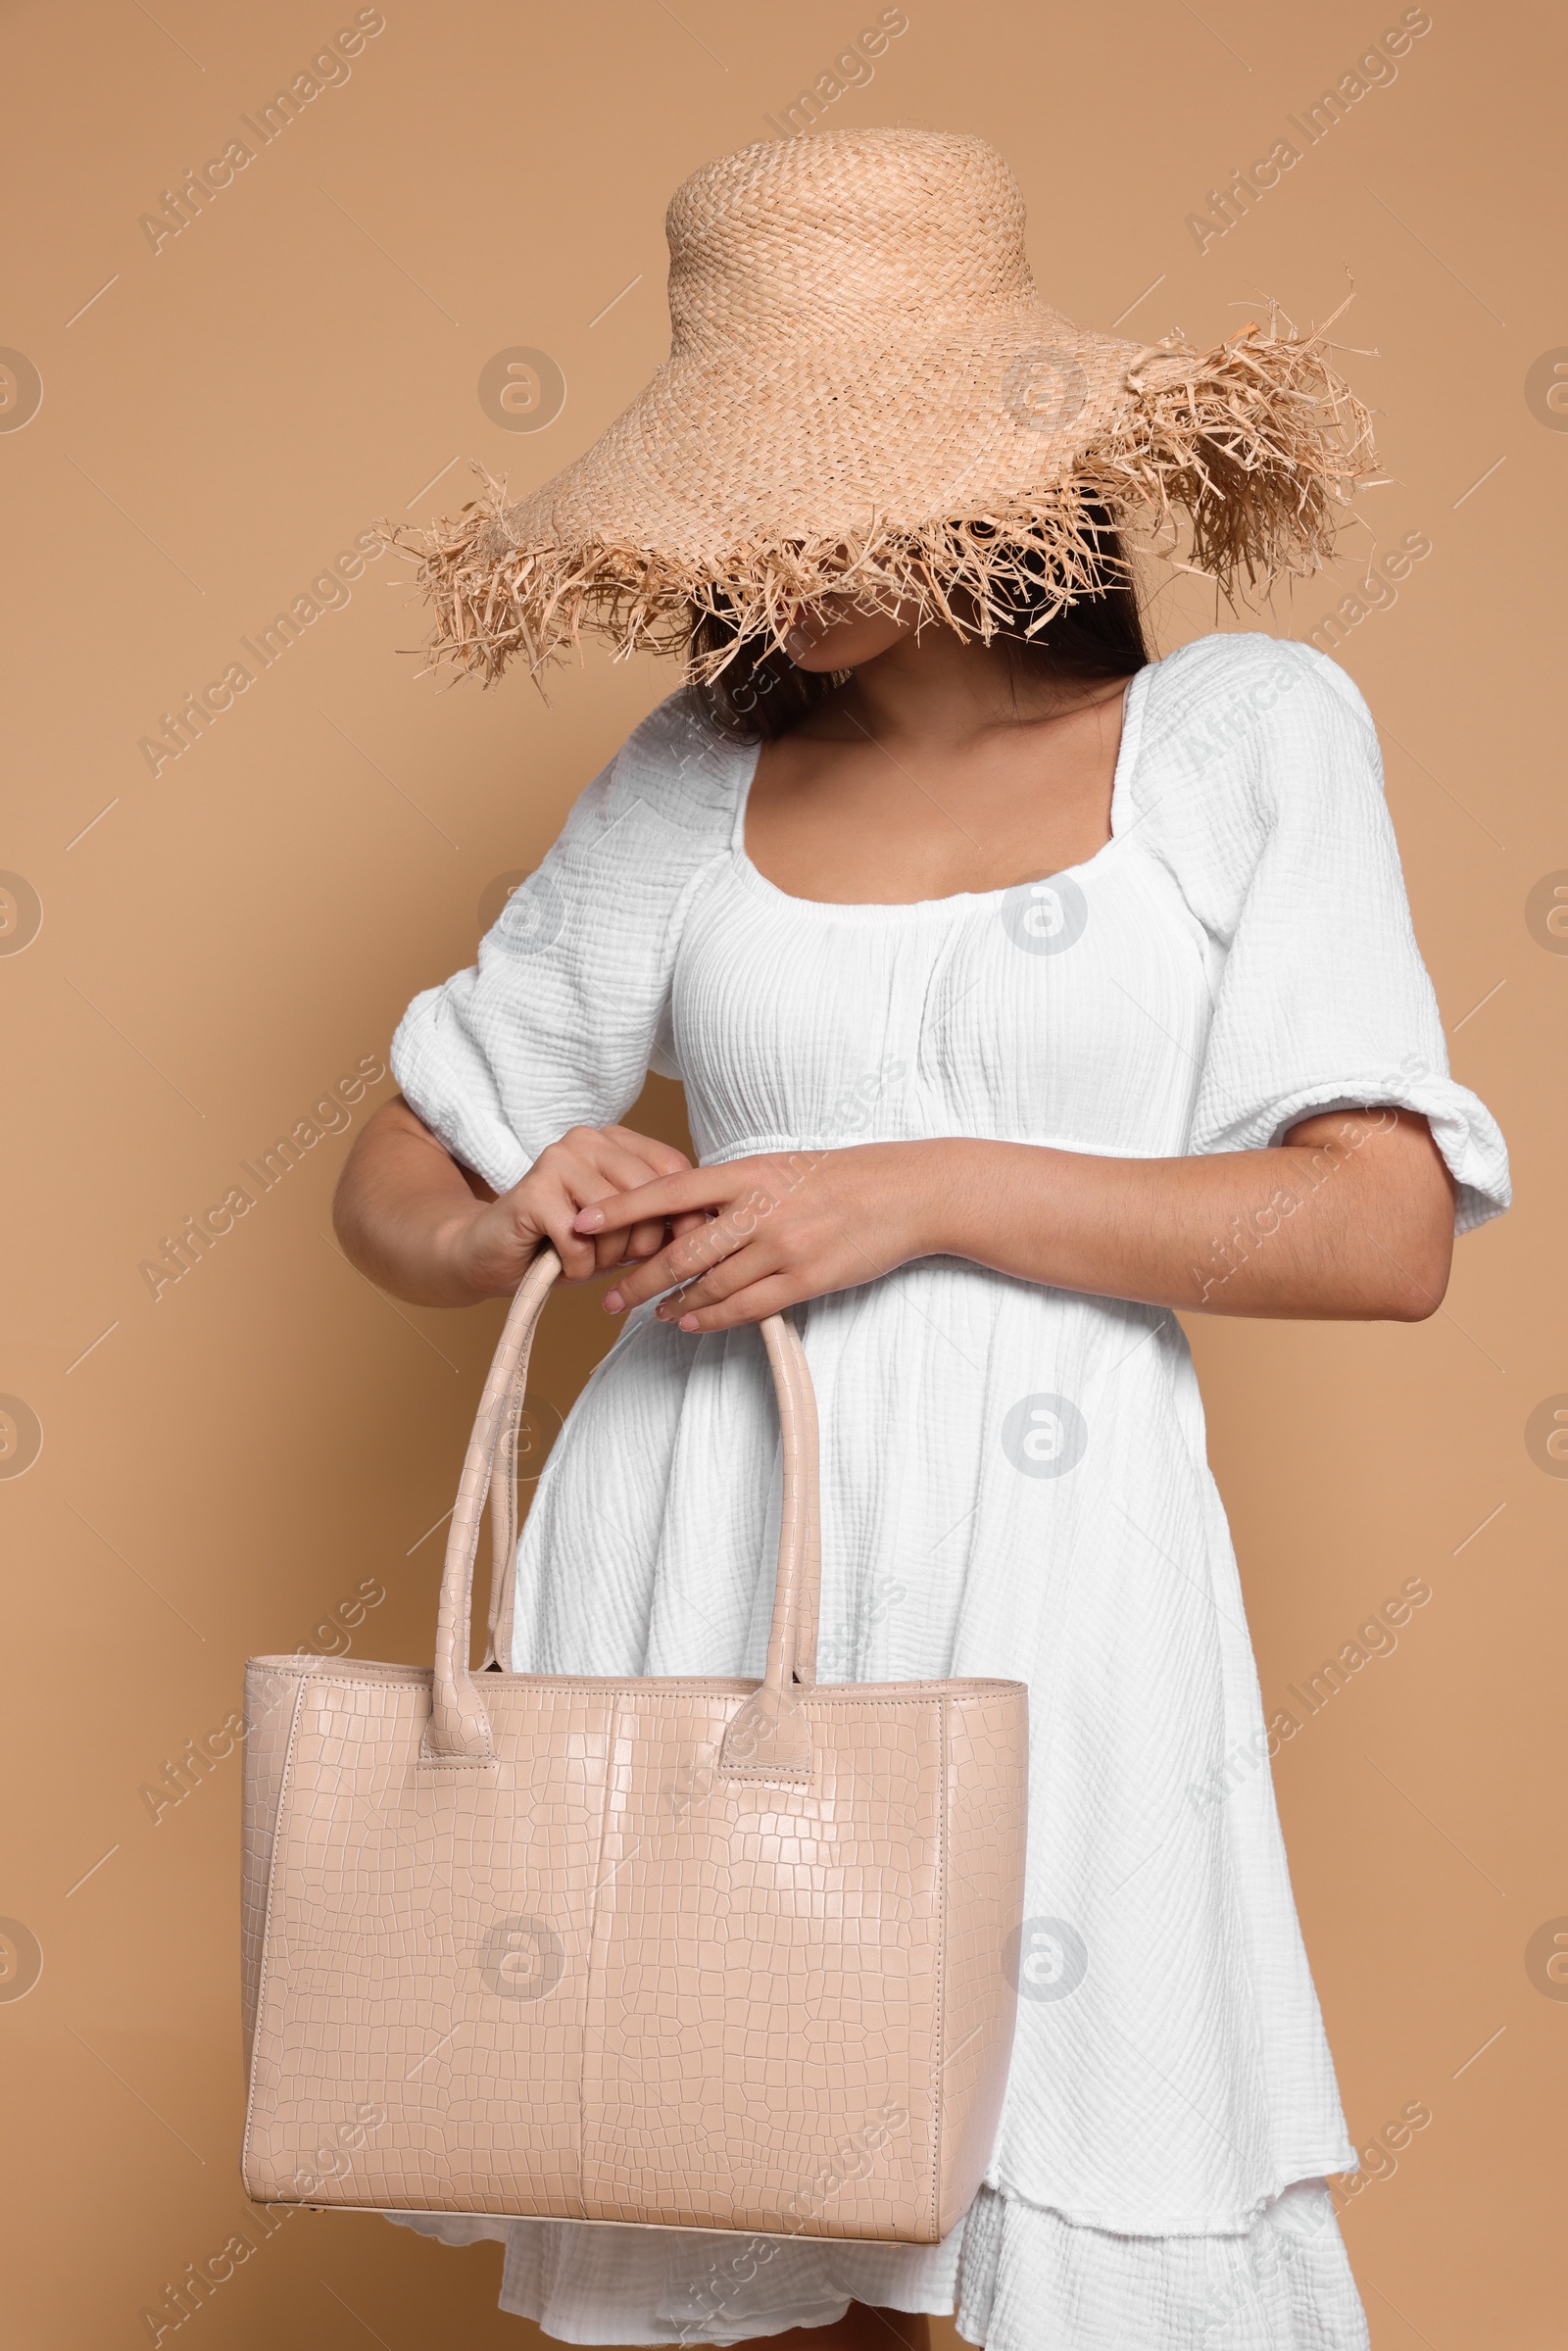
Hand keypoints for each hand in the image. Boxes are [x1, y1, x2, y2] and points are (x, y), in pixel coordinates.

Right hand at [445, 1124, 705, 1294]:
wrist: (489, 1253)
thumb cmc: (564, 1242)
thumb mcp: (622, 1230)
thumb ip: (658, 1219)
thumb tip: (706, 1227)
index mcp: (615, 1140)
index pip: (673, 1168)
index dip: (687, 1213)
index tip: (688, 1248)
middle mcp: (588, 1139)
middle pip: (649, 1195)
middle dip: (642, 1243)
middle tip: (615, 1259)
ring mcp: (558, 1159)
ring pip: (617, 1220)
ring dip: (606, 1257)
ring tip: (584, 1259)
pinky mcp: (533, 1190)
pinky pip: (581, 1241)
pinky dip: (578, 1267)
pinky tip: (562, 1263)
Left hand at [571, 1142, 954, 1330]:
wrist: (908, 1193)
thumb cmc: (845, 1177)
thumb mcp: (782, 1167)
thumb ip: (736, 1188)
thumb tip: (689, 1207)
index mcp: (748, 1173)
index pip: (669, 1191)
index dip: (622, 1208)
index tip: (583, 1221)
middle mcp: (759, 1210)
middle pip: (680, 1250)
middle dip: (637, 1277)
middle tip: (608, 1296)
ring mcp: (783, 1246)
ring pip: (710, 1284)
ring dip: (672, 1303)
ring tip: (648, 1313)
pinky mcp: (806, 1278)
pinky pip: (746, 1306)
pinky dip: (711, 1316)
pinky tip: (689, 1322)